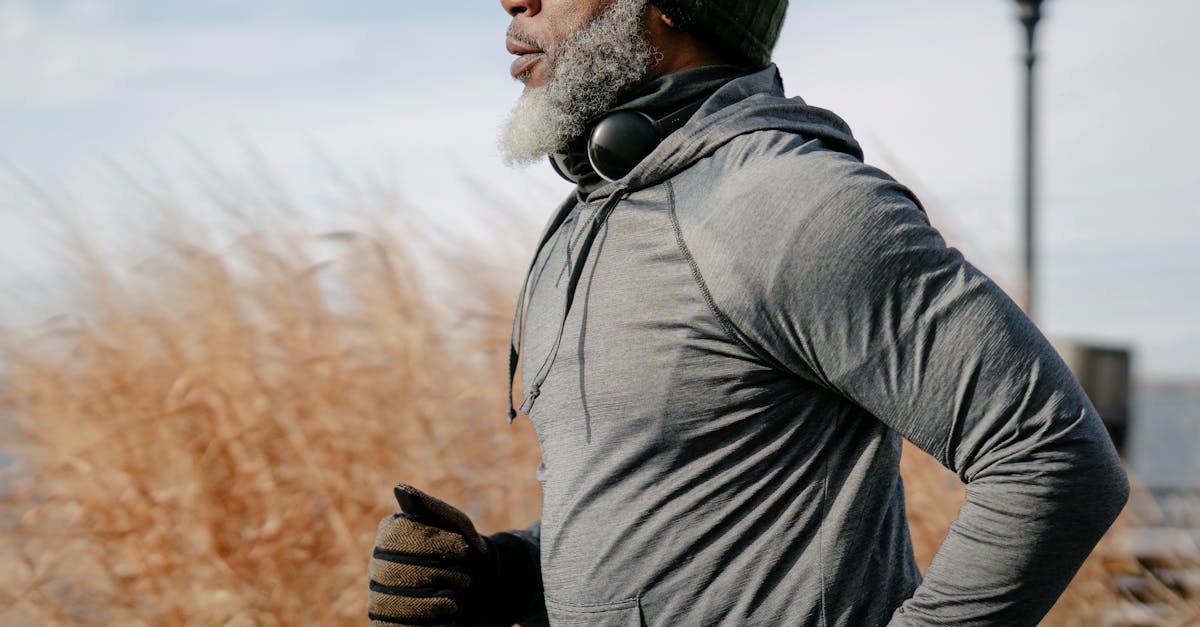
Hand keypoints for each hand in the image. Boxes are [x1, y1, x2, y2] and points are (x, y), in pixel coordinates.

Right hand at [368, 484, 490, 625]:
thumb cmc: (464, 551)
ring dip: (430, 604)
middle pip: (393, 572)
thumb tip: (400, 489)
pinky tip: (447, 621)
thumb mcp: (456, 526)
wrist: (480, 588)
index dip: (433, 543)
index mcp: (389, 534)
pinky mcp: (387, 623)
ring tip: (455, 601)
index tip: (465, 548)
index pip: (399, 537)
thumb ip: (430, 508)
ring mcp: (379, 596)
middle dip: (436, 575)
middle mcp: (377, 565)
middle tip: (465, 578)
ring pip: (389, 604)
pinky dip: (426, 626)